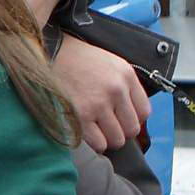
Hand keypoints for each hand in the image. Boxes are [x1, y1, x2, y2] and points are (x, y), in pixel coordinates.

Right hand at [50, 32, 149, 153]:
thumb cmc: (77, 59)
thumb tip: (130, 115)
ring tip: (96, 131)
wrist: (49, 52)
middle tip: (107, 126)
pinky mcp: (80, 114)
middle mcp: (116, 89)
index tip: (121, 118)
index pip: (144, 112)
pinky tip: (86, 133)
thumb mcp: (110, 63)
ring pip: (116, 139)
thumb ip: (125, 86)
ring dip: (107, 139)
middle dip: (120, 132)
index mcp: (126, 75)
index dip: (133, 119)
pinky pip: (98, 143)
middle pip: (131, 129)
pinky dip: (93, 143)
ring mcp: (98, 103)